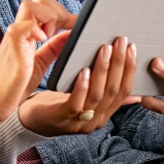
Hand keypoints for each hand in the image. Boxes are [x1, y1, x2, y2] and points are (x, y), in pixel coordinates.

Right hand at [0, 0, 76, 125]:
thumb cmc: (14, 85)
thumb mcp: (40, 63)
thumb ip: (54, 48)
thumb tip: (71, 34)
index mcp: (28, 33)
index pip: (45, 6)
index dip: (64, 12)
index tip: (78, 25)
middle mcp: (20, 31)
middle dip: (58, 11)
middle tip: (64, 32)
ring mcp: (14, 38)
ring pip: (29, 6)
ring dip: (47, 17)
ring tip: (49, 38)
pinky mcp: (11, 50)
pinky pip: (20, 28)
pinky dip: (33, 29)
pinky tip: (42, 39)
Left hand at [18, 36, 139, 136]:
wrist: (29, 120)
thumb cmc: (57, 103)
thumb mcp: (85, 98)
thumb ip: (106, 94)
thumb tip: (135, 91)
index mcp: (103, 114)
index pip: (124, 91)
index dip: (129, 69)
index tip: (131, 48)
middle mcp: (95, 121)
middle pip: (113, 91)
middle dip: (119, 64)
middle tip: (120, 41)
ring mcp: (79, 122)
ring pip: (97, 95)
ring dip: (103, 70)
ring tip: (104, 49)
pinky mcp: (61, 118)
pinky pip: (75, 103)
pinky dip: (82, 86)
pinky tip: (84, 70)